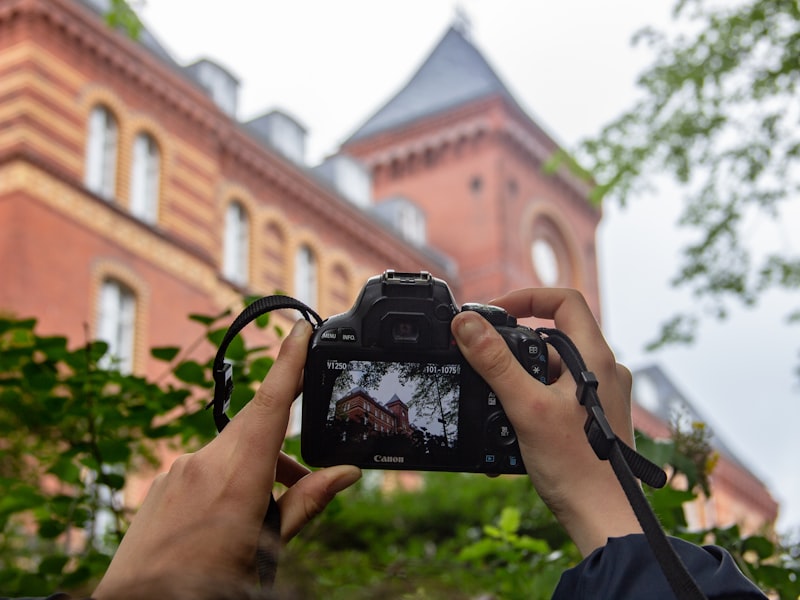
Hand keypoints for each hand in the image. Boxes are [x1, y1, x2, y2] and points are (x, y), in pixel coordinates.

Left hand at [93, 319, 361, 596]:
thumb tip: (347, 473)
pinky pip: (205, 467)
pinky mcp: (161, 485)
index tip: (301, 329)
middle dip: (284, 448)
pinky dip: (229, 481)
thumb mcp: (269, 550)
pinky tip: (230, 520)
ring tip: (267, 518)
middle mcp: (202, 462)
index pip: (270, 404)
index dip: (288, 362)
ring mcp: (176, 472)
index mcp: (236, 476)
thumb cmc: (209, 586)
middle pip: (256, 431)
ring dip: (258, 470)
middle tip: (305, 481)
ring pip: (232, 451)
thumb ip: (307, 503)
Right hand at [451, 288, 640, 555]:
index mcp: (596, 358)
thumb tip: (466, 323)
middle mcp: (603, 372)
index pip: (564, 301)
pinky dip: (530, 403)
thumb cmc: (577, 468)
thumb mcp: (527, 408)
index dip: (527, 297)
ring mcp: (600, 397)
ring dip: (519, 382)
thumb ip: (495, 362)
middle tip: (485, 367)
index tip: (495, 312)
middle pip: (551, 338)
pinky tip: (510, 430)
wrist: (605, 520)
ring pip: (550, 371)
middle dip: (513, 350)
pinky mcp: (592, 420)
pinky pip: (556, 397)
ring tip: (498, 410)